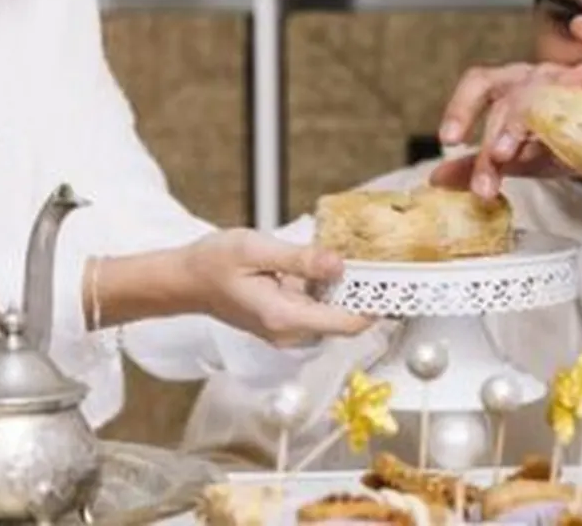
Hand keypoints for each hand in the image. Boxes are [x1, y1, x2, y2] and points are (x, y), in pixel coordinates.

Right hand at [178, 229, 373, 345]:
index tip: (396, 285)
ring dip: (346, 290)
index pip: (347, 324)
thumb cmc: (214, 263)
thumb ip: (300, 259)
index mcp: (284, 316)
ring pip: (332, 315)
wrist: (185, 280)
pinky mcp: (285, 323)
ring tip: (359, 259)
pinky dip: (328, 291)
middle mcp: (289, 332)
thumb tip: (339, 265)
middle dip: (364, 294)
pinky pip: (317, 310)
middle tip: (380, 261)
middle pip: (344, 320)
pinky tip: (329, 266)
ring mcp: (286, 331)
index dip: (376, 307)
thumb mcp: (256, 249)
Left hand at [433, 62, 581, 196]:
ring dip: (520, 124)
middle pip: (507, 94)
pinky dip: (569, 107)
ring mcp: (569, 75)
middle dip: (493, 136)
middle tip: (487, 170)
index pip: (479, 85)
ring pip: (538, 90)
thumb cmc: (563, 141)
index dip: (461, 108)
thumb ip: (479, 166)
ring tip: (510, 155)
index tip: (448, 140)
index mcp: (511, 87)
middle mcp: (536, 76)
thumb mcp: (518, 158)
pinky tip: (561, 137)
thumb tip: (436, 179)